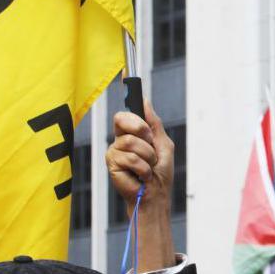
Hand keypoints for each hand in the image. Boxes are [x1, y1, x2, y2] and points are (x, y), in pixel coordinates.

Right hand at [105, 99, 175, 271]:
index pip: (125, 114)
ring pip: (130, 142)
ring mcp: (114, 152)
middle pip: (122, 120)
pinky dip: (143, 168)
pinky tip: (142, 176)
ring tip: (148, 167)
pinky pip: (130, 158)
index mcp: (131, 135)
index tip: (126, 78)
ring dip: (147, 156)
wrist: (157, 195)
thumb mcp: (163, 144)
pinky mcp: (112, 165)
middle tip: (151, 145)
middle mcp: (120, 141)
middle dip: (142, 131)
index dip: (124, 99)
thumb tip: (145, 101)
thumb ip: (154, 123)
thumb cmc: (160, 173)